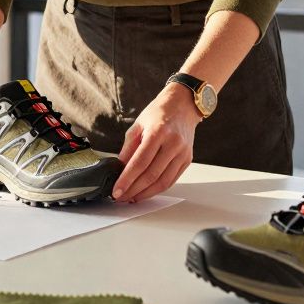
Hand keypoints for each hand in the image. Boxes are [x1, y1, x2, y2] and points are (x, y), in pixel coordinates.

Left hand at [111, 84, 199, 202]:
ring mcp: (182, 153)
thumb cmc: (158, 113)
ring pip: (163, 182)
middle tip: (121, 197)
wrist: (183, 105)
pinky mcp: (187, 160)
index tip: (116, 190)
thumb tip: (119, 169)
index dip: (127, 179)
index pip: (140, 162)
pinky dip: (158, 189)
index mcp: (158, 133)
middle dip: (134, 190)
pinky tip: (146, 192)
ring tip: (131, 198)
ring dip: (146, 193)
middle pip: (151, 175)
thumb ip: (128, 148)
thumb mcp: (138, 125)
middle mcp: (173, 144)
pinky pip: (172, 180)